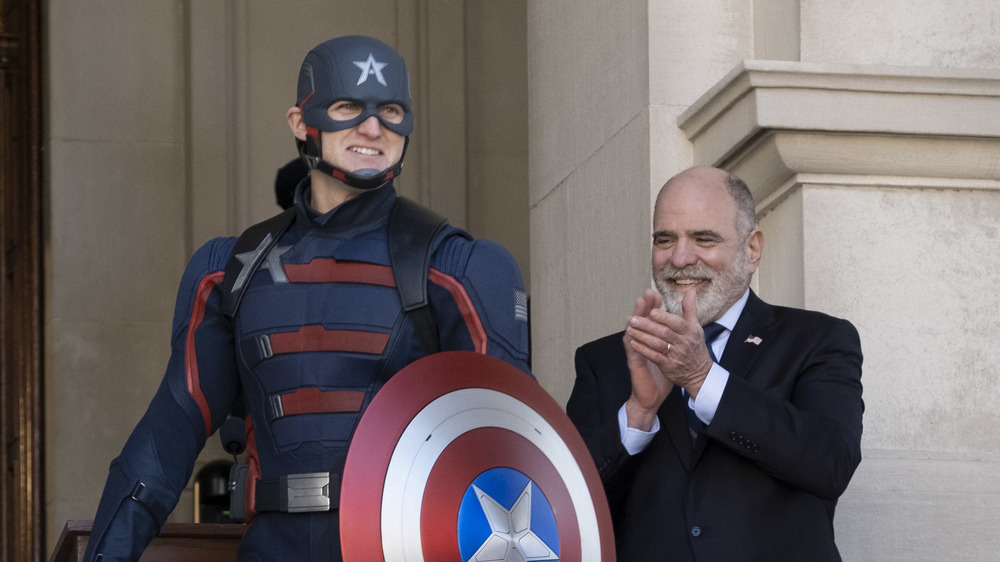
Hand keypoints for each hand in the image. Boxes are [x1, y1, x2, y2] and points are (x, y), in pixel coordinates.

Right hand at [623, 290, 670, 430]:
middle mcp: (642, 341)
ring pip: (633, 331)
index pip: (650, 318)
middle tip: (646, 294)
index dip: (652, 306)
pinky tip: (631, 332)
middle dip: (643, 307)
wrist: (653, 394)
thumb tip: (683, 324)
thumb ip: (676, 336)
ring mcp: (636, 351)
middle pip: (641, 320)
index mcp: (651, 338)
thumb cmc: (661, 371)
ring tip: (637, 306)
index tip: (655, 293)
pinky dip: (631, 340)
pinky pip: (632, 349)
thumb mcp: (671, 352)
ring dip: (635, 319)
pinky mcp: (634, 362)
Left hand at [625, 288, 713, 400]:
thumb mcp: (696, 326)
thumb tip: (689, 289)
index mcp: (690, 332)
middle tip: (633, 319)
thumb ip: (689, 308)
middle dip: (647, 325)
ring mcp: (675, 356)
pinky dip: (643, 349)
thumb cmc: (695, 346)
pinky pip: (654, 357)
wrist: (700, 374)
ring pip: (657, 344)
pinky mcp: (668, 366)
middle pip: (664, 333)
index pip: (677, 323)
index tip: (651, 311)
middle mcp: (683, 343)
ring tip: (630, 329)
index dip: (664, 317)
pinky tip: (633, 343)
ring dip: (642, 336)